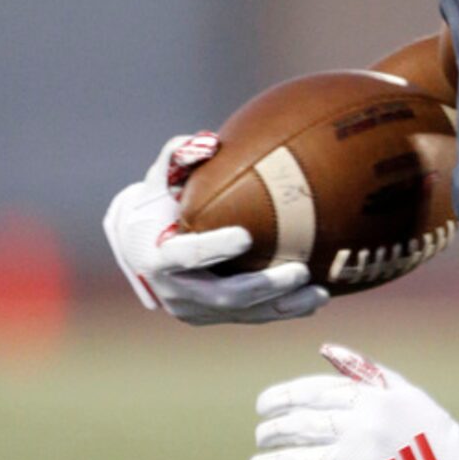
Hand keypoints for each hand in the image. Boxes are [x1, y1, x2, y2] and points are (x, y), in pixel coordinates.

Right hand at [102, 134, 328, 324]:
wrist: (137, 249)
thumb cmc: (154, 205)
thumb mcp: (158, 180)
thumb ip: (178, 156)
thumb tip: (211, 142)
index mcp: (157, 257)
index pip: (186, 256)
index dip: (215, 248)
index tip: (246, 236)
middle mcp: (174, 291)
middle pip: (224, 296)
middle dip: (265, 286)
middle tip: (301, 271)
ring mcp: (193, 309)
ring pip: (244, 313)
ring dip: (284, 306)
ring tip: (321, 293)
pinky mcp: (210, 318)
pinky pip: (251, 317)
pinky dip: (283, 310)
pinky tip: (313, 301)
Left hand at [245, 343, 458, 459]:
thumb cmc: (429, 432)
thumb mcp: (403, 390)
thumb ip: (363, 370)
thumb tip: (324, 349)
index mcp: (371, 398)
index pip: (312, 392)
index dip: (280, 398)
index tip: (262, 406)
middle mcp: (360, 427)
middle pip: (300, 426)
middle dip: (272, 431)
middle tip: (261, 435)